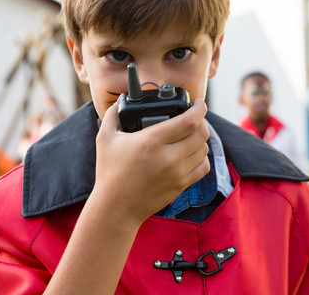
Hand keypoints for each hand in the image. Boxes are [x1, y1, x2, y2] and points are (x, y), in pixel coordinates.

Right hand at [93, 97, 209, 226]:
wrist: (116, 207)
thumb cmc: (110, 172)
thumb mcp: (105, 139)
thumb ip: (112, 115)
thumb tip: (122, 100)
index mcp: (152, 141)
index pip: (189, 121)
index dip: (199, 108)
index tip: (198, 102)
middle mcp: (169, 157)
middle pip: (201, 133)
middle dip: (202, 121)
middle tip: (194, 117)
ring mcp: (177, 173)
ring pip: (204, 149)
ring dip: (201, 138)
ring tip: (191, 134)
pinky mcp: (181, 185)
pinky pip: (203, 167)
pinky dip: (201, 157)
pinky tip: (192, 153)